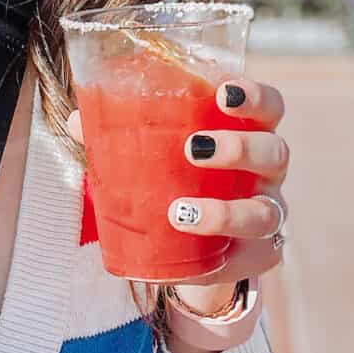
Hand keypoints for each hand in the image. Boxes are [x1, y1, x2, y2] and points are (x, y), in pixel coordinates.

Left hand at [65, 75, 288, 312]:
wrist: (193, 242)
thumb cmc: (177, 179)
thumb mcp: (155, 154)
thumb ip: (121, 134)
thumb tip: (78, 120)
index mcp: (248, 133)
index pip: (269, 106)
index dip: (255, 97)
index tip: (223, 94)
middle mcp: (267, 172)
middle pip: (275, 152)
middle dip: (238, 148)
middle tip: (193, 148)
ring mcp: (269, 214)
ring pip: (268, 211)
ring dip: (228, 211)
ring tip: (180, 212)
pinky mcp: (260, 256)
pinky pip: (257, 258)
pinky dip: (229, 258)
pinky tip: (200, 258)